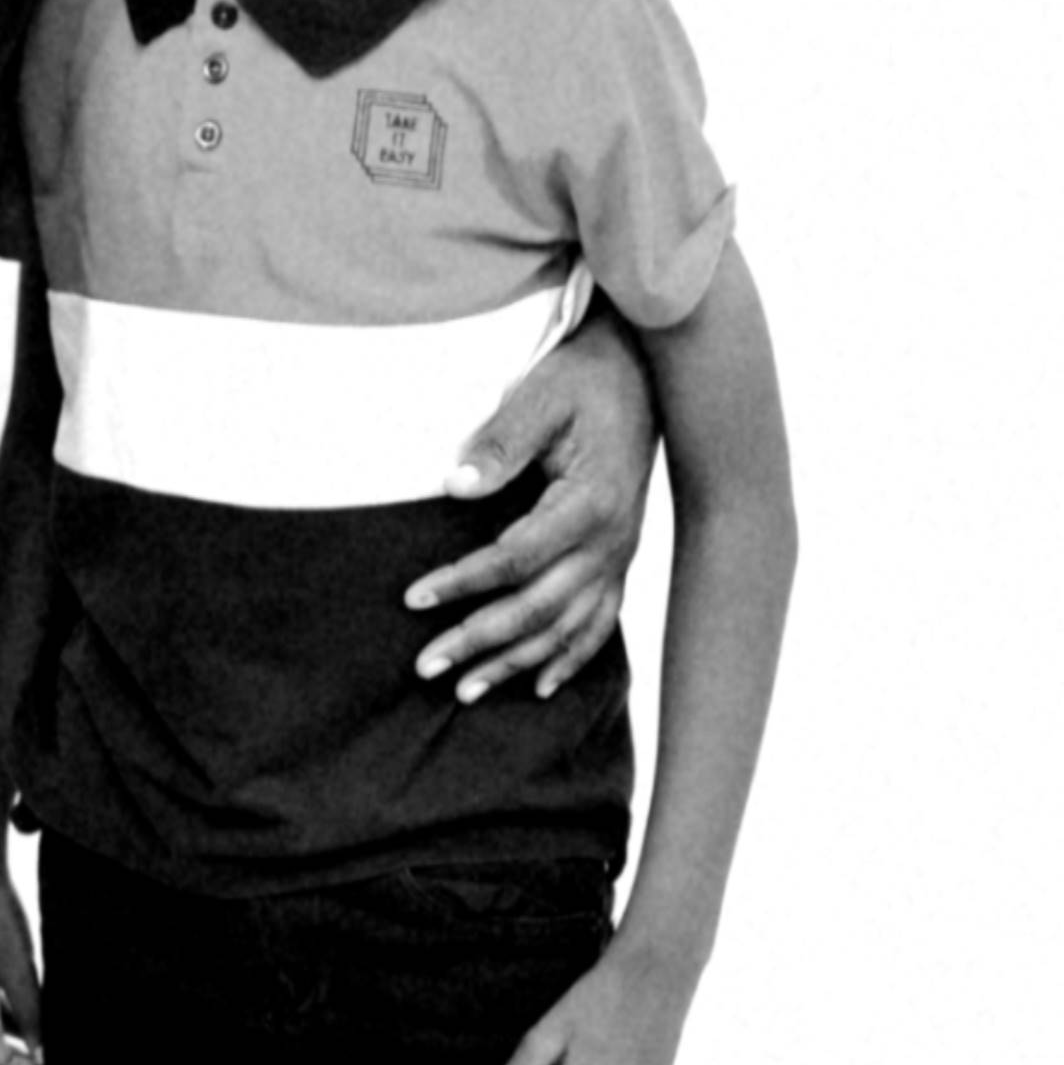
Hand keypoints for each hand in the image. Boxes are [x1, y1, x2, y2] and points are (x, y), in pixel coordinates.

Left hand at [409, 317, 657, 702]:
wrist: (649, 373)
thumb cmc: (585, 379)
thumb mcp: (541, 394)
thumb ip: (500, 440)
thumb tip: (455, 485)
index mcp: (591, 502)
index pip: (516, 558)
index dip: (463, 581)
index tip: (413, 598)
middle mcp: (612, 540)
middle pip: (539, 608)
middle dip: (479, 640)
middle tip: (424, 665)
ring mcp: (620, 556)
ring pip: (566, 628)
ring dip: (515, 662)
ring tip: (465, 691)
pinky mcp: (621, 560)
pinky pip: (600, 623)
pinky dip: (571, 658)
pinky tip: (539, 686)